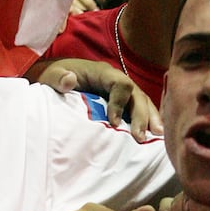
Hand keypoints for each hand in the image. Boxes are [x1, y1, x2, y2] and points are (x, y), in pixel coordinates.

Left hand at [32, 57, 162, 138]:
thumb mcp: (51, 76)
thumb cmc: (56, 77)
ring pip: (144, 102)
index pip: (120, 85)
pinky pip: (141, 109)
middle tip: (140, 138)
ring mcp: (123, 91)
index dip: (119, 103)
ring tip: (158, 137)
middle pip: (137, 95)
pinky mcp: (124, 102)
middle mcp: (117, 80)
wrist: (59, 78)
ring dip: (151, 119)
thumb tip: (69, 79)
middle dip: (141, 116)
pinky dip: (149, 121)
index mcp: (103, 72)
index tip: (114, 123)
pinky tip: (156, 137)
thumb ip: (58, 78)